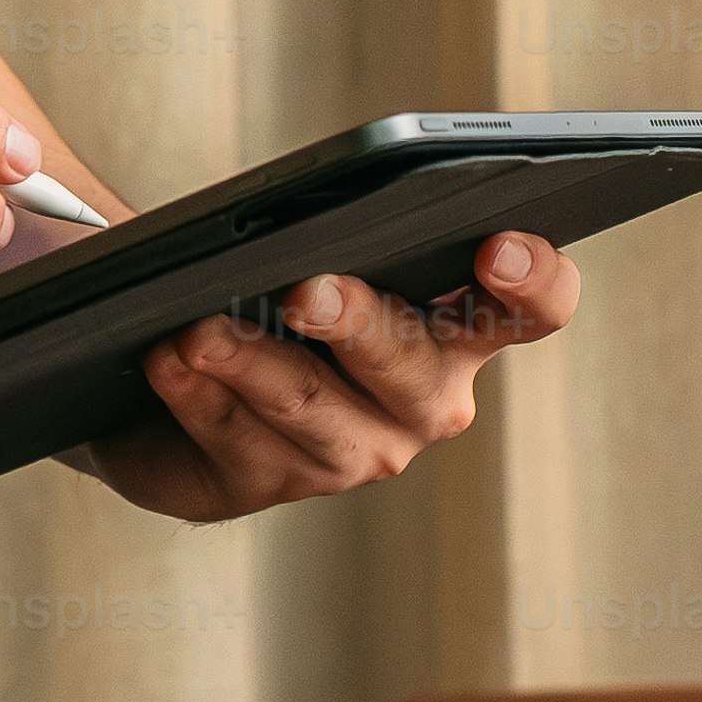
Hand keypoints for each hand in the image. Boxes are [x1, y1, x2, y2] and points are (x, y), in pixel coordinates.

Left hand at [75, 233, 578, 522]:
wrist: (174, 362)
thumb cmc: (271, 284)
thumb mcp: (316, 242)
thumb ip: (340, 224)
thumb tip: (304, 218)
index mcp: (461, 327)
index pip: (534, 307)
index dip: (532, 280)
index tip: (496, 246)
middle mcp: (425, 400)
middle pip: (413, 366)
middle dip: (358, 323)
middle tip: (305, 291)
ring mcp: (354, 453)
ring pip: (310, 408)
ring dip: (251, 363)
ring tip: (196, 330)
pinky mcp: (269, 483)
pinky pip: (236, 440)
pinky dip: (197, 395)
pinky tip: (167, 361)